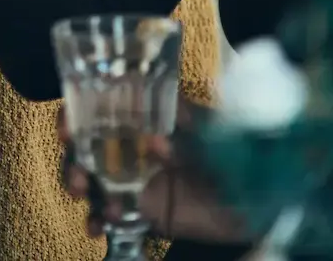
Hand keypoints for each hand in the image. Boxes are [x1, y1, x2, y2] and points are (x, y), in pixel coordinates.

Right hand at [55, 105, 248, 244]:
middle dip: (72, 155)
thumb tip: (155, 142)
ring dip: (77, 183)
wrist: (264, 201)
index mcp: (150, 116)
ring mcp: (135, 178)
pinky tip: (99, 226)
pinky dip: (96, 219)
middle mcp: (135, 143)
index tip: (68, 127)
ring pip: (90, 176)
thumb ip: (186, 136)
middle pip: (86, 143)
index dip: (78, 112)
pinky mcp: (141, 209)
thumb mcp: (218, 134)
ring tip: (85, 195)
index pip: (104, 105)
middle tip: (78, 172)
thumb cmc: (242, 154)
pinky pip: (106, 213)